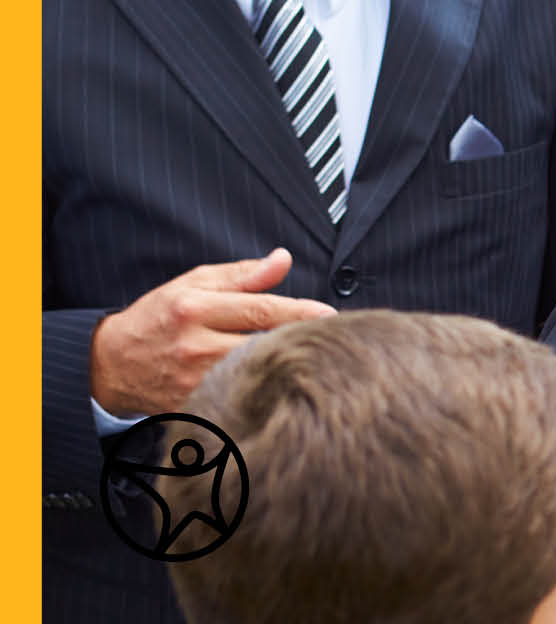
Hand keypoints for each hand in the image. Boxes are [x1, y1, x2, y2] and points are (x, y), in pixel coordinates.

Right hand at [89, 249, 335, 415]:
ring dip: (285, 367)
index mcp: (195, 309)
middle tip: (332, 339)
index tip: (330, 315)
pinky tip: (282, 386)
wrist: (112, 363)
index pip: (260, 310)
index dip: (300, 312)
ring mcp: (192, 381)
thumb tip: (283, 259)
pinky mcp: (193, 407)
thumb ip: (242, 275)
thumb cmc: (159, 317)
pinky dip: (262, 392)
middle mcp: (194, 346)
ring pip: (254, 375)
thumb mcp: (193, 284)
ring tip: (313, 360)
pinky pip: (237, 400)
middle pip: (263, 345)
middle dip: (299, 341)